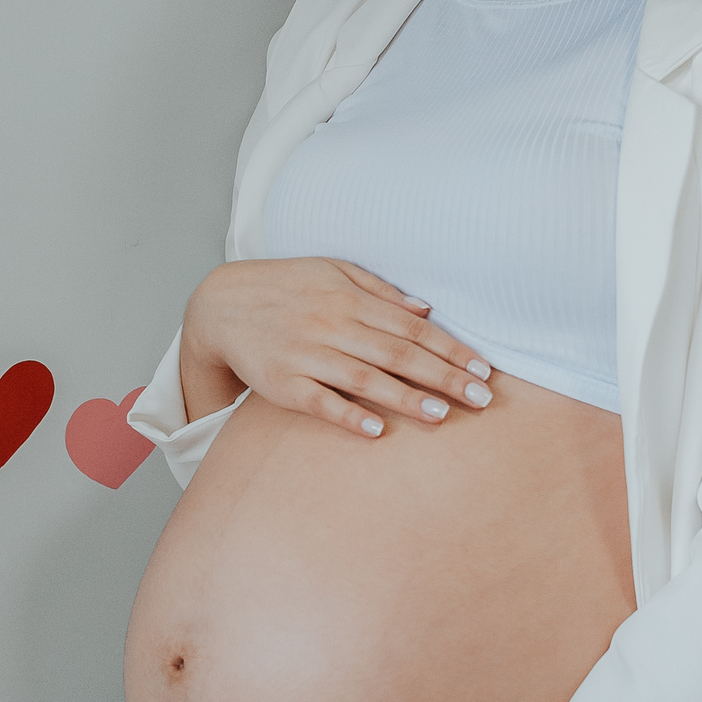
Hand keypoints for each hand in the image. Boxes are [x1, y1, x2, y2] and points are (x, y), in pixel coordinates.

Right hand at [180, 257, 494, 435]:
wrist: (220, 305)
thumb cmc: (285, 288)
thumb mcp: (332, 271)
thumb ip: (380, 291)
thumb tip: (426, 310)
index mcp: (350, 298)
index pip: (412, 329)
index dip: (451, 350)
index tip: (482, 370)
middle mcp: (332, 324)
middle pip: (397, 354)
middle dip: (443, 377)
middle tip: (481, 399)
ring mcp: (306, 354)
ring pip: (364, 379)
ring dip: (405, 397)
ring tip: (441, 415)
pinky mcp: (281, 382)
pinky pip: (319, 401)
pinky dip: (347, 415)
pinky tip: (376, 430)